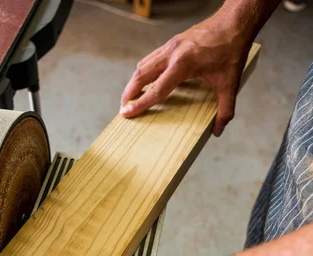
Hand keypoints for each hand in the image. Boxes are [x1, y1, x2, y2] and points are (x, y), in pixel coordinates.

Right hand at [120, 11, 250, 135]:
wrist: (235, 22)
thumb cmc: (232, 50)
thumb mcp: (230, 84)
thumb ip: (225, 110)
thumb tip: (218, 131)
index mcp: (183, 64)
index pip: (156, 89)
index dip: (140, 104)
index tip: (126, 113)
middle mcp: (172, 53)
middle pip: (141, 75)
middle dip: (129, 93)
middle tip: (123, 108)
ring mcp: (170, 46)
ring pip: (143, 64)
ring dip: (134, 81)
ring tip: (131, 96)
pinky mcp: (173, 42)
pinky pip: (151, 58)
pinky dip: (144, 71)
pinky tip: (147, 81)